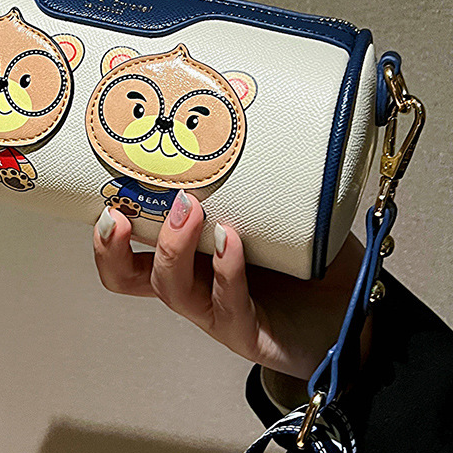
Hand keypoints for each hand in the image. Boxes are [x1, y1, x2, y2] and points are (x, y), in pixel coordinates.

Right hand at [93, 191, 368, 383]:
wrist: (351, 322)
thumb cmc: (307, 266)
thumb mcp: (273, 215)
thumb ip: (257, 181)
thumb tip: (249, 119)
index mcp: (190, 258)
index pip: (130, 248)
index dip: (105, 229)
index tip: (101, 192)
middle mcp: (194, 285)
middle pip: (129, 277)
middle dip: (111, 247)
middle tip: (114, 214)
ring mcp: (217, 312)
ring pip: (172, 289)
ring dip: (171, 248)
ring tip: (187, 210)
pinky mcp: (249, 333)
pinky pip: (228, 305)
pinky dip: (227, 270)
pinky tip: (231, 240)